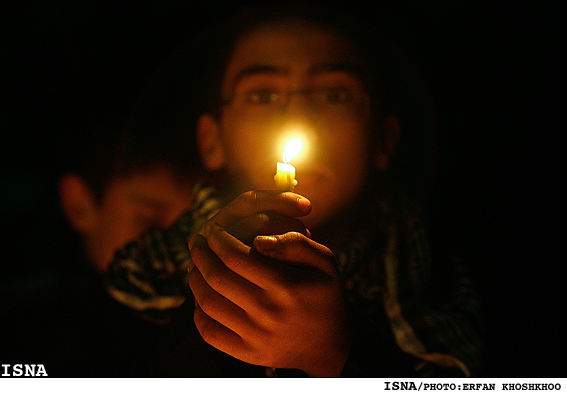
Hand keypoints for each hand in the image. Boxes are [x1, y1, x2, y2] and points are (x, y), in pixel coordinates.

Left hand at [188, 190, 351, 376]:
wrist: (331, 345)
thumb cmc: (325, 295)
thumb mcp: (325, 262)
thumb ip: (295, 243)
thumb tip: (258, 239)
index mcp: (285, 285)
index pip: (235, 255)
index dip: (218, 239)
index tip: (212, 230)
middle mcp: (267, 311)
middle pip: (217, 276)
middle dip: (201, 255)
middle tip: (196, 243)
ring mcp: (255, 336)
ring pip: (208, 302)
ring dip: (195, 279)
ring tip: (195, 265)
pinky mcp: (247, 353)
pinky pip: (209, 331)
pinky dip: (198, 311)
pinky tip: (201, 296)